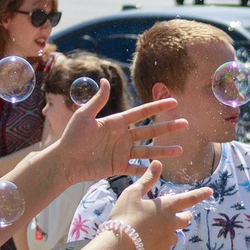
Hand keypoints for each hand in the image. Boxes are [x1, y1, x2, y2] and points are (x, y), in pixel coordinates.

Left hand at [46, 89, 188, 184]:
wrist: (64, 161)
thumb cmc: (72, 137)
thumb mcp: (84, 116)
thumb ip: (98, 100)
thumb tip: (106, 80)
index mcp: (116, 122)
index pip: (141, 113)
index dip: (157, 107)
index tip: (173, 102)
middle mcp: (123, 137)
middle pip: (150, 131)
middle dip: (168, 128)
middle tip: (185, 124)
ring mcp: (122, 153)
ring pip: (148, 151)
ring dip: (164, 151)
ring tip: (180, 150)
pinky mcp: (118, 167)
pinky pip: (136, 168)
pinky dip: (147, 169)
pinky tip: (160, 169)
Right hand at [106, 162, 212, 249]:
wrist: (118, 246)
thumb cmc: (124, 216)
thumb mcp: (132, 193)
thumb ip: (147, 179)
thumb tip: (158, 162)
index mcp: (167, 206)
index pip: (189, 198)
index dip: (201, 194)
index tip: (210, 191)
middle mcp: (172, 223)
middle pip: (186, 219)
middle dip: (184, 216)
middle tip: (176, 215)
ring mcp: (169, 240)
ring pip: (175, 235)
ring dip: (169, 232)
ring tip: (154, 232)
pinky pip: (165, 248)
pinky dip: (159, 245)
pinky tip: (148, 244)